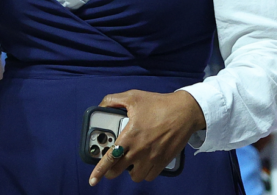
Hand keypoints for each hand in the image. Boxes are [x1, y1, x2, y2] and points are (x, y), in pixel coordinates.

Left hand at [88, 90, 204, 185]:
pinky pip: (150, 176)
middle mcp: (139, 150)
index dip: (99, 171)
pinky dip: (145, 173)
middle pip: (118, 171)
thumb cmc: (159, 104)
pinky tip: (143, 163)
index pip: (109, 158)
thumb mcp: (132, 97)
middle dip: (111, 170)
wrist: (184, 112)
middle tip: (111, 165)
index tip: (92, 180)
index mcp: (129, 136)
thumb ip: (113, 100)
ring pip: (135, 176)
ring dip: (129, 171)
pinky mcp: (163, 162)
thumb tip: (101, 106)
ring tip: (129, 162)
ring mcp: (152, 158)